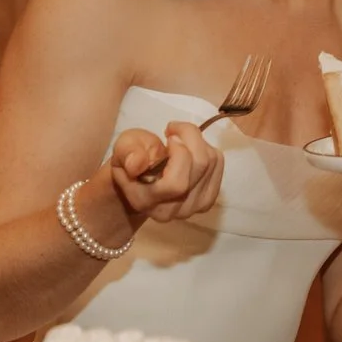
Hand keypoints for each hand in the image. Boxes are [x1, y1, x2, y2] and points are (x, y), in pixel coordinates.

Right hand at [106, 122, 224, 223]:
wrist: (139, 182)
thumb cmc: (130, 162)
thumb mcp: (122, 149)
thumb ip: (127, 153)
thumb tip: (138, 164)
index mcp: (146, 201)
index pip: (176, 183)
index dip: (180, 153)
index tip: (169, 135)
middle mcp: (171, 211)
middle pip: (199, 168)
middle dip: (192, 138)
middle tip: (176, 130)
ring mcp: (192, 209)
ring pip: (211, 165)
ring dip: (199, 143)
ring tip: (181, 140)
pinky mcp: (206, 201)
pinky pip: (218, 167)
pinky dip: (209, 151)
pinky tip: (192, 151)